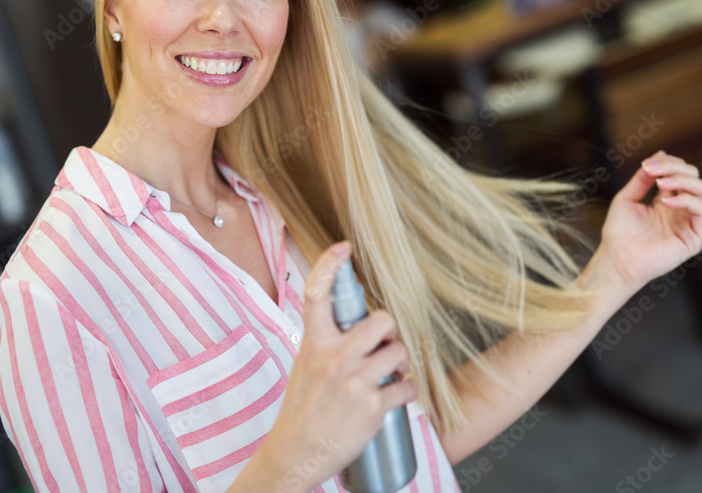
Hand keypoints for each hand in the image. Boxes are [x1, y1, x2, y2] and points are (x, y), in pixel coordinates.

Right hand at [258, 241, 417, 492]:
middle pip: (382, 320)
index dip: (328, 265)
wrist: (295, 453)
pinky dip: (406, 391)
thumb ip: (326, 342)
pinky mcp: (372, 406)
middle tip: (383, 346)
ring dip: (400, 363)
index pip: (316, 295)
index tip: (343, 247)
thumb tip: (353, 322)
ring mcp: (354, 382)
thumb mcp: (305, 365)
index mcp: (313, 344)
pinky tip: (395, 396)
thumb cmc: (302, 408)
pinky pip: (407, 387)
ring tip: (388, 374)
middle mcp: (334, 358)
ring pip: (399, 352)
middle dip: (389, 332)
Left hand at [596, 150, 701, 292]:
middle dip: (676, 168)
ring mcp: (689, 224)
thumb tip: (660, 154)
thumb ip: (643, 178)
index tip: (648, 164)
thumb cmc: (619, 233)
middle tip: (655, 171)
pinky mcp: (694, 238)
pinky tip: (666, 201)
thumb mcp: (627, 197)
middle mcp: (681, 210)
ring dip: (684, 180)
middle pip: (694, 178)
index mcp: (667, 201)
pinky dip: (687, 200)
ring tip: (661, 183)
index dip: (668, 164)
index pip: (680, 173)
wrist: (616, 259)